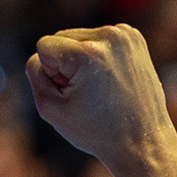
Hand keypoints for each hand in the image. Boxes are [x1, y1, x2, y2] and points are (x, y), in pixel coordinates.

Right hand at [28, 24, 176, 176]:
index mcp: (87, 53)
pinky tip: (110, 79)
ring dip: (82, 59)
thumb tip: (42, 53)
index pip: (44, 46)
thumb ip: (34, 73)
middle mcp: (108, 36)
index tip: (71, 93)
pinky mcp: (134, 37)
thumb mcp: (49, 108)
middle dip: (66, 63)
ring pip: (80, 38)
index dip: (50, 73)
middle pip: (62, 38)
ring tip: (100, 88)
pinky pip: (99, 39)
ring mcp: (125, 34)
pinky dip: (99, 56)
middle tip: (87, 94)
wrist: (141, 141)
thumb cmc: (95, 130)